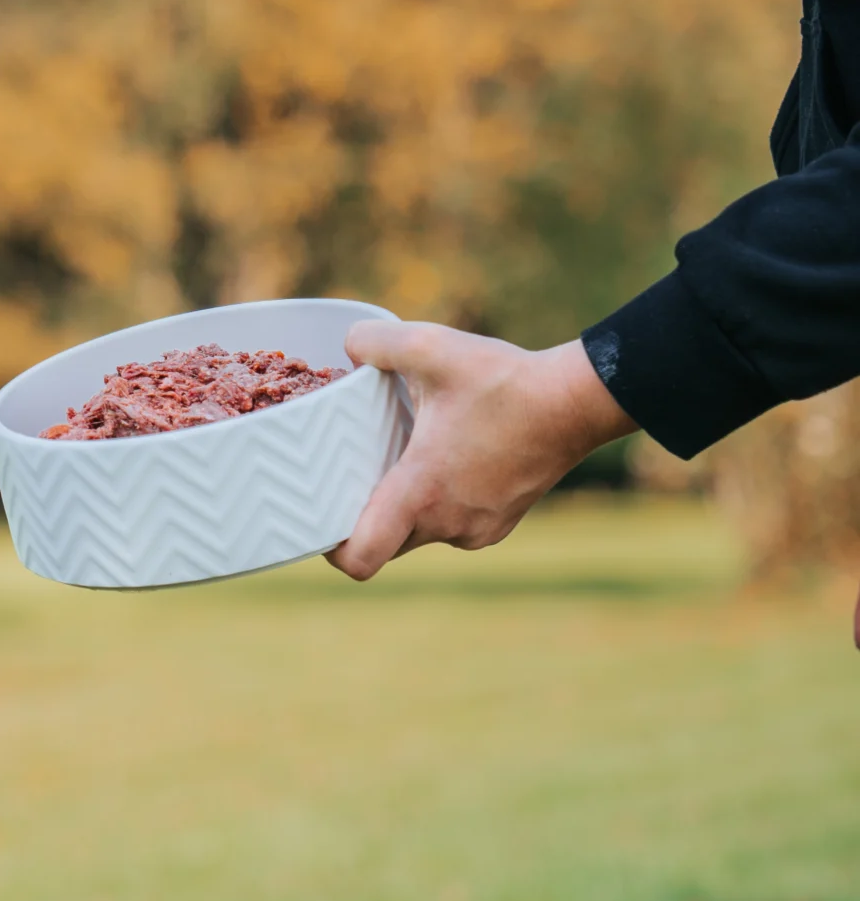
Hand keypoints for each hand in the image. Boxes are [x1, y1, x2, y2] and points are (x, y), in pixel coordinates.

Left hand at [326, 323, 637, 580]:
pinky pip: (452, 525)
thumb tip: (348, 343)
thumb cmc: (505, 381)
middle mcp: (447, 524)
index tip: (323, 521)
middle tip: (351, 478)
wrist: (578, 401)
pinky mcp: (499, 524)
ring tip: (399, 461)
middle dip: (363, 519)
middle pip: (384, 542)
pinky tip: (442, 463)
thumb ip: (376, 342)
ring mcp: (477, 529)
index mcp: (421, 492)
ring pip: (419, 533)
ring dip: (404, 507)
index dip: (333, 550)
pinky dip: (439, 504)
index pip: (361, 558)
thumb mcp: (432, 347)